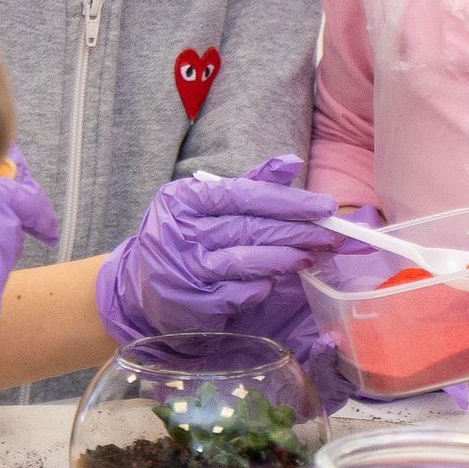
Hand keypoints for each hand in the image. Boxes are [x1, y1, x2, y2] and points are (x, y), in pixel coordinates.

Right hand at [96, 157, 347, 339]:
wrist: (136, 289)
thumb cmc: (183, 238)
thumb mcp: (206, 204)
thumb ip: (249, 184)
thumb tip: (291, 162)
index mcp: (183, 199)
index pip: (244, 195)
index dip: (289, 201)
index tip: (326, 207)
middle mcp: (179, 232)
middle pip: (249, 228)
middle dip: (298, 232)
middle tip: (332, 235)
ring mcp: (183, 270)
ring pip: (244, 261)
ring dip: (285, 259)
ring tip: (313, 256)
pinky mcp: (190, 304)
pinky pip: (235, 294)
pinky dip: (259, 287)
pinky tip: (276, 282)